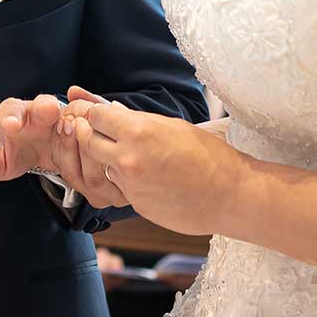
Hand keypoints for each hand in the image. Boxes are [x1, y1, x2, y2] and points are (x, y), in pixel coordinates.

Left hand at [0, 94, 125, 208]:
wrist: (42, 145)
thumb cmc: (16, 148)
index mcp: (14, 115)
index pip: (9, 111)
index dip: (11, 118)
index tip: (11, 127)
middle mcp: (39, 111)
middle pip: (42, 104)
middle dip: (44, 108)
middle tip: (49, 111)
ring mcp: (63, 117)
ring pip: (70, 113)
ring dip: (74, 120)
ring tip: (79, 128)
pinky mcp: (81, 126)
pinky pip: (88, 125)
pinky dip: (92, 131)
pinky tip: (100, 139)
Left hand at [67, 87, 244, 236]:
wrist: (229, 195)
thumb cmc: (208, 155)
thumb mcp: (172, 126)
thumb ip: (138, 120)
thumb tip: (112, 111)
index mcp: (138, 132)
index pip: (95, 116)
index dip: (97, 115)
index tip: (103, 117)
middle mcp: (128, 159)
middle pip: (87, 142)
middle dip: (94, 136)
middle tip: (108, 135)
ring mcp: (130, 185)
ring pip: (102, 168)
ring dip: (111, 161)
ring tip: (137, 158)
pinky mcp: (136, 205)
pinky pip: (121, 188)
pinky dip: (128, 182)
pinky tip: (151, 178)